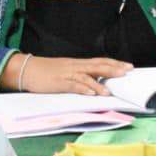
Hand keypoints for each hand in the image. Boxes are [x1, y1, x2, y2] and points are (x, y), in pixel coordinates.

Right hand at [16, 55, 131, 94]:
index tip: (128, 66)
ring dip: (99, 84)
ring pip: (86, 77)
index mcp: (78, 63)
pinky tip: (91, 94)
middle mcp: (75, 66)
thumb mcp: (67, 69)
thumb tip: (97, 80)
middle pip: (97, 66)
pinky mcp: (58, 83)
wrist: (26, 69)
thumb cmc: (47, 71)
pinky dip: (82, 89)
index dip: (115, 63)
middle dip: (113, 69)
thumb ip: (81, 73)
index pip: (100, 61)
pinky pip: (72, 85)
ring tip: (109, 91)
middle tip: (127, 72)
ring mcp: (67, 74)